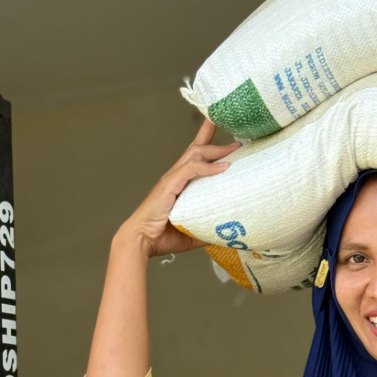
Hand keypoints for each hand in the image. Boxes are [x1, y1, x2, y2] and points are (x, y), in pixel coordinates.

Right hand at [115, 118, 239, 257]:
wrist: (141, 240)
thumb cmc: (161, 237)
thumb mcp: (191, 234)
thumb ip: (206, 230)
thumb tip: (222, 235)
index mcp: (179, 184)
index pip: (195, 159)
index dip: (208, 145)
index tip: (226, 139)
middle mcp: (176, 176)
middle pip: (196, 148)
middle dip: (212, 135)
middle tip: (235, 135)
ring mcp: (172, 178)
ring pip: (196, 154)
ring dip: (216, 149)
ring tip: (235, 147)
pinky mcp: (170, 184)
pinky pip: (191, 169)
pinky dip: (208, 167)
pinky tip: (224, 167)